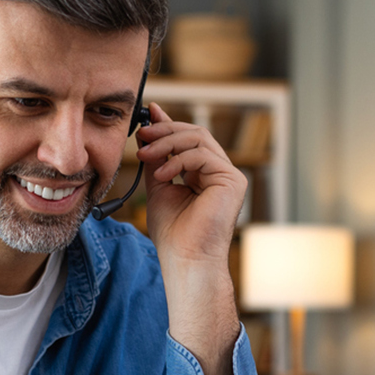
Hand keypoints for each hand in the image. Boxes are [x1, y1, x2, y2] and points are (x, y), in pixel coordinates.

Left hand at [132, 105, 241, 374]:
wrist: (186, 261)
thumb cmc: (173, 233)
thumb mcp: (159, 186)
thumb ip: (156, 157)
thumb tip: (147, 126)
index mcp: (205, 173)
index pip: (189, 139)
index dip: (168, 123)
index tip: (146, 114)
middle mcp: (221, 172)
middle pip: (195, 133)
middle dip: (165, 131)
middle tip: (140, 134)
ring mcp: (230, 176)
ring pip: (199, 140)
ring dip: (167, 143)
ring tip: (145, 155)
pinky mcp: (233, 181)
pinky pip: (203, 156)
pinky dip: (179, 161)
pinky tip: (163, 174)